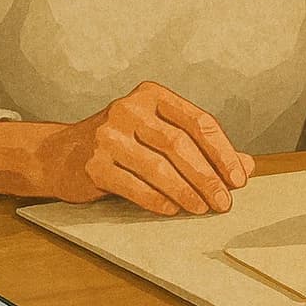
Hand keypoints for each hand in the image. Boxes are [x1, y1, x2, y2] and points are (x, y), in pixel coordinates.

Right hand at [43, 81, 254, 215]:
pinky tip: (173, 210)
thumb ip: (202, 147)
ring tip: (203, 209)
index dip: (223, 151)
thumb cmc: (120, 143)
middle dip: (207, 177)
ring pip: (158, 167)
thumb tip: (246, 165)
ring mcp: (108, 136)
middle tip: (224, 201)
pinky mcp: (93, 164)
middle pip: (179, 145)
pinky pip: (134, 186)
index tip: (238, 178)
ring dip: (186, 192)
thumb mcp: (159, 134)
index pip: (197, 121)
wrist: (60, 154)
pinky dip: (158, 200)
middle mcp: (129, 109)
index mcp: (152, 95)